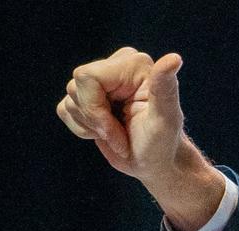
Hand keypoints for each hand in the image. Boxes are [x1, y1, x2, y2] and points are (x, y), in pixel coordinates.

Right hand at [56, 47, 223, 230]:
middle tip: (118, 136)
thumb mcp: (166, 120)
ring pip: (70, 99)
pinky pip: (64, 109)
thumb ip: (165, 89)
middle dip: (94, 119)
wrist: (154, 164)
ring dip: (91, 126)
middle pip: (75, 87)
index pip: (87, 77)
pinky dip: (82, 129)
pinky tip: (104, 134)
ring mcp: (100, 81)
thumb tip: (174, 59)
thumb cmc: (162, 145)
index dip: (96, 110)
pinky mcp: (87, 97)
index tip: (117, 132)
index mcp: (134, 65)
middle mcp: (116, 66)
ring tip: (116, 135)